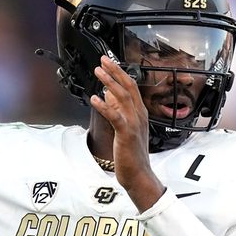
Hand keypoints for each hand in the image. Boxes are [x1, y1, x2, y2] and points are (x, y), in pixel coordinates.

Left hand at [90, 55, 164, 210]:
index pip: (131, 87)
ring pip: (123, 97)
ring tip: (97, 73)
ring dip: (109, 83)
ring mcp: (134, 124)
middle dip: (115, 72)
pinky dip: (105, 106)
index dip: (120, 73)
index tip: (109, 62)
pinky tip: (95, 99)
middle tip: (103, 60)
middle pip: (128, 87)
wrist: (140, 175)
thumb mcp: (126, 129)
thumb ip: (118, 112)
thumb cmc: (132, 155)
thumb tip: (107, 97)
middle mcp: (139, 115)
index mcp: (140, 113)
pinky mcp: (127, 134)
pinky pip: (115, 116)